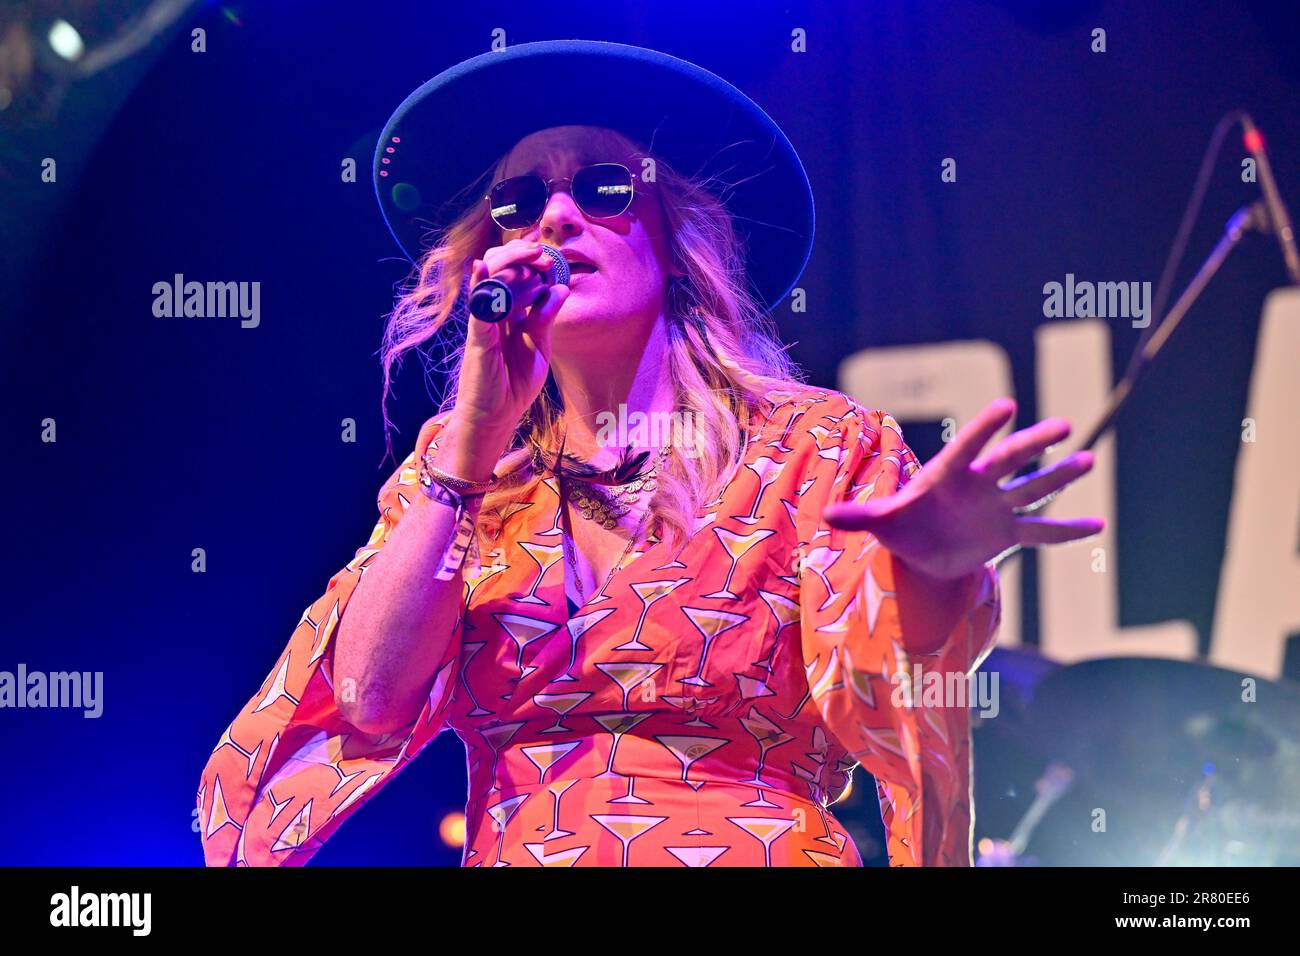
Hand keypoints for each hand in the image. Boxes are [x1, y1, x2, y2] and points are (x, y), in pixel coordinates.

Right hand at [455, 239, 569, 433]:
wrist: (496, 415)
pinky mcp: (478, 337)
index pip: (516, 276)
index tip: (550, 256)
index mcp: (510, 314)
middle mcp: (495, 312)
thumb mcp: (539, 348)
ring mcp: (484, 322)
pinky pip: (477, 307)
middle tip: (542, 252)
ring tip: (531, 255)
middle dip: (521, 254)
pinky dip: (479, 285)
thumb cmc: (515, 383)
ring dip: (511, 262)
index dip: (530, 261)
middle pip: (500, 270)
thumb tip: (560, 289)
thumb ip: (545, 319)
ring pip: (490, 280)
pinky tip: (482, 268)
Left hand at [822, 398, 1103, 580]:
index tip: (1007, 405)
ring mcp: (997, 507)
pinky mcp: (1008, 533)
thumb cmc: (900, 526)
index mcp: (948, 474)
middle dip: (1035, 444)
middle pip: (1010, 460)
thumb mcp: (881, 523)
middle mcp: (978, 485)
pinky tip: (1097, 525)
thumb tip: (828, 516)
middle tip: (1064, 425)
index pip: (967, 446)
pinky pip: (1042, 531)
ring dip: (1060, 476)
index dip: (985, 428)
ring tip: (1088, 460)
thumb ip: (860, 516)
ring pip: (1033, 489)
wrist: (921, 553)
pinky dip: (1067, 530)